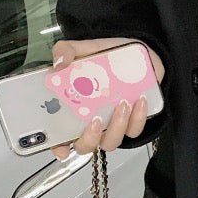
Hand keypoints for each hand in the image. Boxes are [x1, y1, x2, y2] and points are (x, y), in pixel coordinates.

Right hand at [49, 37, 164, 160]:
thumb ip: (65, 51)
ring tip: (122, 104)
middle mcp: (91, 122)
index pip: (60, 137)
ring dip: (117, 126)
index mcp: (73, 109)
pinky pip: (134, 130)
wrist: (137, 56)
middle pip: (86, 146)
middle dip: (90, 139)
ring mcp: (112, 124)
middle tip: (95, 120)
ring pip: (111, 141)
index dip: (58, 147)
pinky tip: (139, 100)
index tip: (62, 148)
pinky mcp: (133, 121)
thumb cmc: (107, 58)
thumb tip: (59, 64)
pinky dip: (137, 118)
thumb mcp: (83, 49)